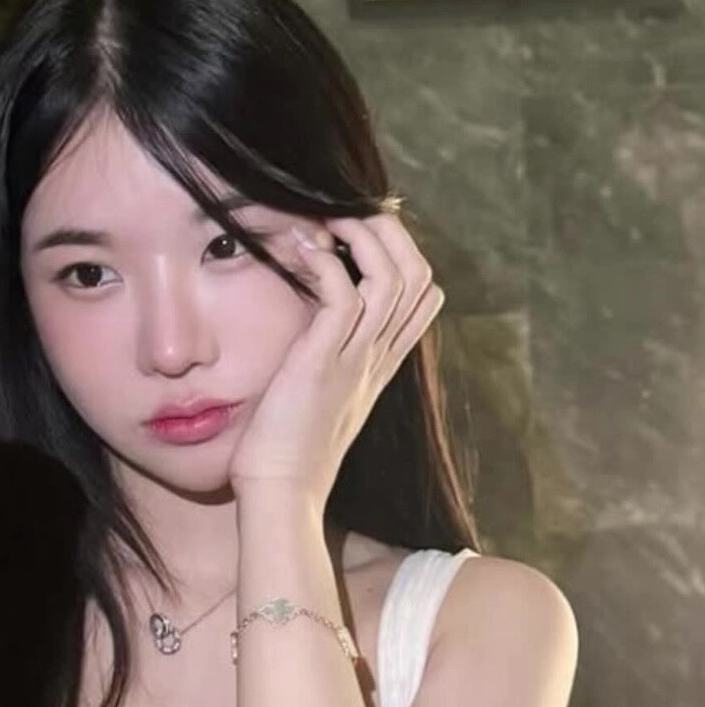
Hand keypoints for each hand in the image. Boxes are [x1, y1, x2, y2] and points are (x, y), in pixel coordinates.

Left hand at [228, 209, 444, 508]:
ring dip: (360, 236)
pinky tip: (299, 249)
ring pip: (391, 277)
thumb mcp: (319, 397)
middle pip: (419, 274)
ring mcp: (355, 360)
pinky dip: (325, 263)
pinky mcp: (322, 364)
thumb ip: (327, 360)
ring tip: (324, 219)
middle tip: (346, 211)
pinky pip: (343, 296)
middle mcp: (377, 357)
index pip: (424, 295)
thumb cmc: (286, 451)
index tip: (362, 233)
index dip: (402, 253)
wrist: (282, 495)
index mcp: (380, 364)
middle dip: (389, 231)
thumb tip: (308, 331)